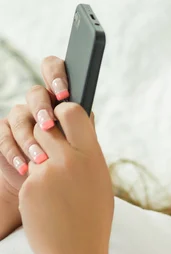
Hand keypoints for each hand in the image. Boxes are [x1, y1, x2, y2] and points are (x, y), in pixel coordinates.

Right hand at [0, 56, 93, 200]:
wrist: (48, 183)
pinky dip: (15, 153)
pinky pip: (4, 137)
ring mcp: (20, 117)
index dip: (56, 76)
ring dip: (30, 138)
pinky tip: (25, 167)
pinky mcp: (4, 133)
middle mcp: (39, 103)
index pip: (54, 70)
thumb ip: (80, 124)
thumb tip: (81, 114)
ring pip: (19, 116)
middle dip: (41, 108)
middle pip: (35, 93)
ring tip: (42, 159)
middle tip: (49, 125)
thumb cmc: (69, 160)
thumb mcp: (80, 142)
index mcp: (60, 98)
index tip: (64, 94)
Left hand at [18, 101, 112, 253]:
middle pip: (45, 127)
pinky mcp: (28, 187)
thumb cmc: (92, 219)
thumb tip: (74, 134)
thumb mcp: (100, 182)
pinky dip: (35, 186)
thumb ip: (87, 156)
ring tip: (55, 186)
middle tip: (52, 150)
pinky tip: (48, 206)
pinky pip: (28, 175)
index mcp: (92, 156)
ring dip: (39, 159)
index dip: (63, 111)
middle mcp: (69, 160)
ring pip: (33, 150)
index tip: (62, 118)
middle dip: (44, 136)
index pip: (72, 112)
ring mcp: (46, 173)